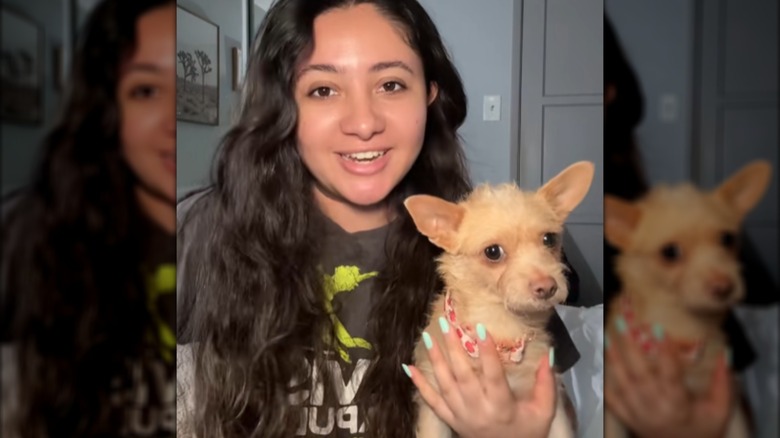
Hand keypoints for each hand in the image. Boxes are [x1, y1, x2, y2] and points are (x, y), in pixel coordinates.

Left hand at [405, 318, 556, 437]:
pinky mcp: (451, 420)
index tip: (480, 328)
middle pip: (463, 375)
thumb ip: (546, 383)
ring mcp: (461, 416)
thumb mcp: (544, 411)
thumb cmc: (528, 431)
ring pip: (445, 385)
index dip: (487, 352)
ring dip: (435, 360)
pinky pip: (432, 402)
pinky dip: (420, 385)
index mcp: (502, 406)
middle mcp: (478, 410)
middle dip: (453, 348)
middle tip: (446, 324)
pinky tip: (409, 368)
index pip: (493, 375)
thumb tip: (548, 354)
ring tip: (427, 337)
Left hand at [604, 321, 732, 437]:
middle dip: (631, 347)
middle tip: (624, 322)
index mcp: (678, 404)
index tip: (658, 329)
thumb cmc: (703, 429)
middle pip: (640, 374)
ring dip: (614, 360)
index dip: (665, 351)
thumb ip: (723, 382)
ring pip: (622, 384)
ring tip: (608, 337)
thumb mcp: (720, 410)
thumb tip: (726, 353)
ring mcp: (637, 413)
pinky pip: (612, 398)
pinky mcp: (627, 418)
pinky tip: (602, 363)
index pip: (670, 374)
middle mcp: (654, 407)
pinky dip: (605, 381)